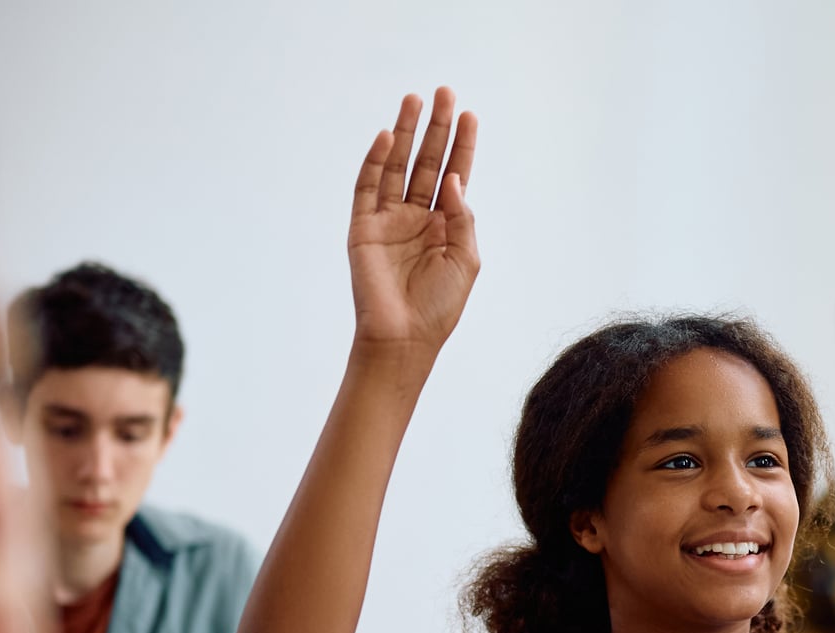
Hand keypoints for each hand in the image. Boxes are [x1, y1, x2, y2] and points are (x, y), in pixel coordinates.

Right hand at [347, 89, 479, 355]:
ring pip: (398, 166)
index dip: (462, 145)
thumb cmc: (439, 306)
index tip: (470, 114)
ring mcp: (389, 220)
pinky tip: (388, 137)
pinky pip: (368, 187)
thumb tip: (453, 178)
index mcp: (445, 225)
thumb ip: (463, 217)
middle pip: (427, 161)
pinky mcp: (363, 228)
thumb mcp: (466, 259)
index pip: (454, 175)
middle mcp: (417, 217)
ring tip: (415, 100)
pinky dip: (376, 161)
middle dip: (436, 128)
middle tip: (445, 93)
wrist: (405, 338)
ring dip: (406, 133)